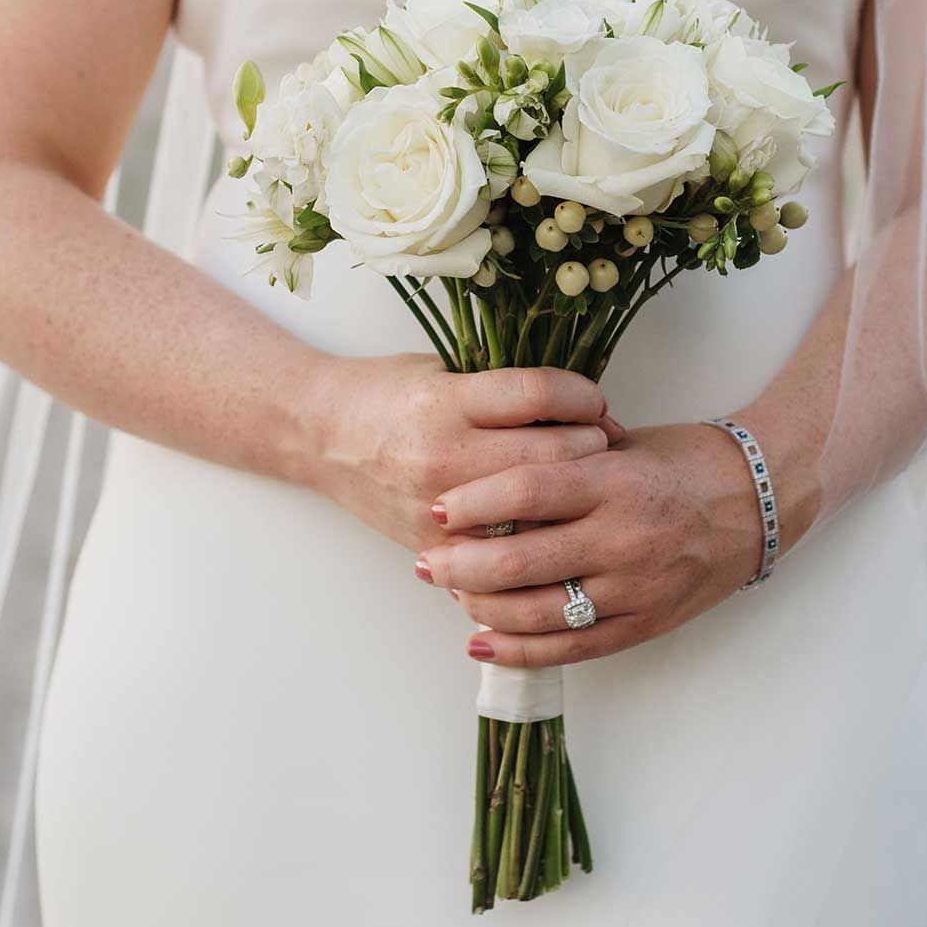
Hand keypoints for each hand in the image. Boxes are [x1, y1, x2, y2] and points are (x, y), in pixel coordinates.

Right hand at [303, 355, 615, 555]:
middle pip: (550, 459)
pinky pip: (505, 556)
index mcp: (448, 402)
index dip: (583, 397)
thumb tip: (588, 410)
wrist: (323, 436)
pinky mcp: (437, 549)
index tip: (596, 401)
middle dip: (592, 447)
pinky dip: (537, 541)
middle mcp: (443, 458)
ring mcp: (440, 511)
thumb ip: (509, 389)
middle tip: (604, 442)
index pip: (540, 396)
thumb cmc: (391, 395)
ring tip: (582, 484)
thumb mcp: (448, 370)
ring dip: (571, 500)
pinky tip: (551, 525)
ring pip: (536, 517)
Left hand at [418, 422, 763, 666]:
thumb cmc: (687, 461)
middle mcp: (622, 537)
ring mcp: (634, 588)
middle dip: (461, 563)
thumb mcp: (625, 442)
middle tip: (426, 559)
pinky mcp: (643, 624)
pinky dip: (520, 650)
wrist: (760, 501)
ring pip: (539, 612)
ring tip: (450, 592)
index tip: (438, 508)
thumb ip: (563, 458)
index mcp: (614, 481)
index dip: (473, 503)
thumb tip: (490, 470)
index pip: (527, 492)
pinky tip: (481, 643)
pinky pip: (571, 648)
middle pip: (521, 560)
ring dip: (482, 606)